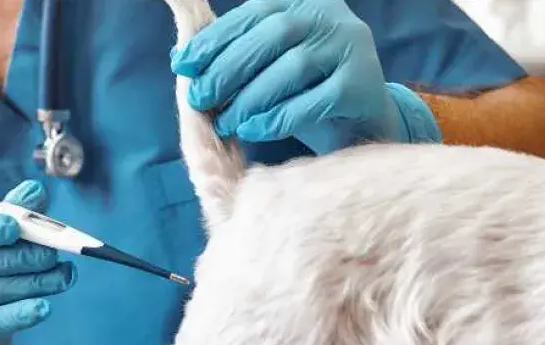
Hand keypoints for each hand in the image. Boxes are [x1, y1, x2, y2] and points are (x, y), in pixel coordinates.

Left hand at [170, 0, 406, 154]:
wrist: (362, 121)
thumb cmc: (305, 90)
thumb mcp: (269, 64)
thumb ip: (235, 53)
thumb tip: (182, 53)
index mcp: (303, 0)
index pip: (253, 13)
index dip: (215, 38)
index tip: (183, 64)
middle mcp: (331, 16)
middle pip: (273, 35)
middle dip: (228, 69)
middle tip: (200, 98)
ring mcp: (352, 47)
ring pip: (293, 67)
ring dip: (251, 98)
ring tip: (226, 122)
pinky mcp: (363, 84)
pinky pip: (315, 101)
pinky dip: (279, 117)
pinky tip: (254, 131)